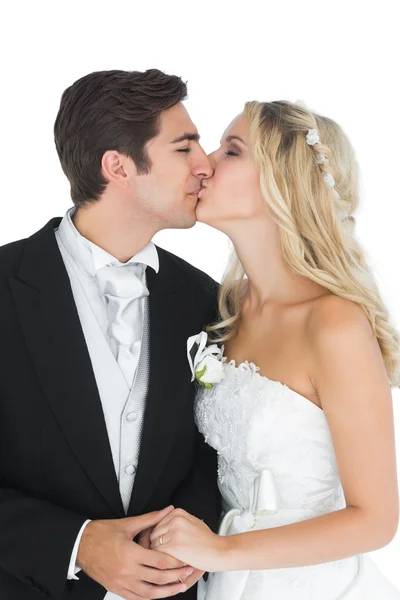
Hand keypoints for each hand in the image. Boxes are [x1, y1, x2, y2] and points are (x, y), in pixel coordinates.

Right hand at [77, 506, 193, 598]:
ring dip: (166, 592)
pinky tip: (159, 594)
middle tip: (189, 573)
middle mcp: (127, 571)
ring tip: (179, 587)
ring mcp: (121, 583)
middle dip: (176, 577)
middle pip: (157, 579)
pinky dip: (150, 597)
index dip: (175, 562)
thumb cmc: (101, 533)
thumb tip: (166, 510)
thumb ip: (150, 519)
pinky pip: (136, 598)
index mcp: (130, 554)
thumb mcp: (127, 524)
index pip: (159, 561)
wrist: (80, 545)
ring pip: (149, 594)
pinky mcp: (116, 589)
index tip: (186, 560)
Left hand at [150, 508, 225, 572]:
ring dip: (157, 553)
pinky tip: (169, 563)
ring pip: (153, 544)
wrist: (218, 551)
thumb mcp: (191, 522)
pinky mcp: (174, 546)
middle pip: (153, 533)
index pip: (157, 523)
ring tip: (166, 559)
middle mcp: (175, 519)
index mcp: (178, 513)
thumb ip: (176, 522)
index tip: (162, 543)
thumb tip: (159, 527)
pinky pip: (157, 553)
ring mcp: (174, 532)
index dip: (158, 536)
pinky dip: (160, 560)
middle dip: (156, 544)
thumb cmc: (207, 540)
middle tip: (163, 554)